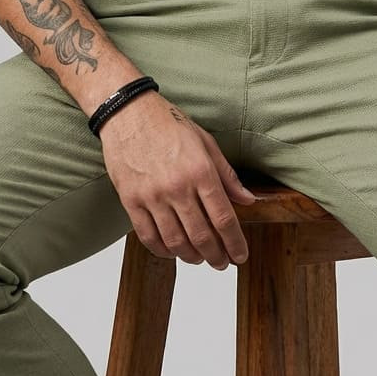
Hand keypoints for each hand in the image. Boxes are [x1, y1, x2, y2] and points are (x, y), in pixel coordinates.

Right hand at [99, 89, 257, 269]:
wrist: (129, 112)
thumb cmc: (168, 123)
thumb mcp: (205, 142)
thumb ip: (227, 175)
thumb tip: (247, 200)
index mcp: (200, 171)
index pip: (223, 218)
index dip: (235, 243)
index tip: (240, 255)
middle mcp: (177, 187)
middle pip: (202, 236)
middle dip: (216, 256)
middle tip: (222, 263)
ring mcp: (152, 196)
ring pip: (175, 241)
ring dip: (191, 257)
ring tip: (199, 259)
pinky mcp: (131, 200)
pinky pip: (148, 236)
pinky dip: (162, 250)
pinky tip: (172, 251)